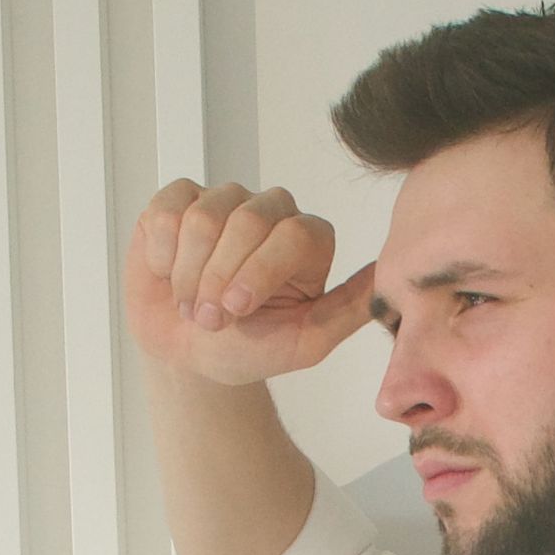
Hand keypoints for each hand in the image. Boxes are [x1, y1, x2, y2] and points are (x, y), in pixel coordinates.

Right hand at [124, 178, 375, 384]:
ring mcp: (224, 199)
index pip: (292, 234)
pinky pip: (169, 212)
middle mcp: (271, 210)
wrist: (190, 355)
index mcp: (308, 239)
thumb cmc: (250, 349)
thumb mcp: (307, 341)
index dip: (259, 271)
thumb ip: (348, 310)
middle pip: (247, 220)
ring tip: (193, 306)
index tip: (238, 311)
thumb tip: (389, 278)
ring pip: (204, 217)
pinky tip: (170, 276)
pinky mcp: (179, 198)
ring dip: (191, 275)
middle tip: (212, 319)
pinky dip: (165, 257)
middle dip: (221, 279)